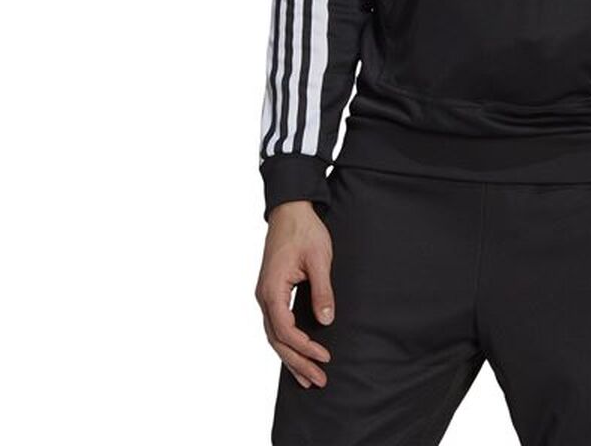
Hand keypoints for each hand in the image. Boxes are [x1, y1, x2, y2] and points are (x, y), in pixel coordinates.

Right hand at [255, 200, 334, 387]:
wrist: (290, 210)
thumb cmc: (304, 231)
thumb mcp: (319, 258)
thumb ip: (322, 290)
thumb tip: (326, 321)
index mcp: (272, 290)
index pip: (285, 330)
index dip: (305, 347)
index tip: (325, 357)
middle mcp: (264, 297)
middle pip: (277, 340)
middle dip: (297, 362)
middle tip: (318, 381)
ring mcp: (266, 296)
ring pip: (274, 336)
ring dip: (291, 358)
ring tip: (308, 379)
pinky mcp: (272, 293)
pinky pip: (276, 325)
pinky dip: (287, 343)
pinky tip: (298, 354)